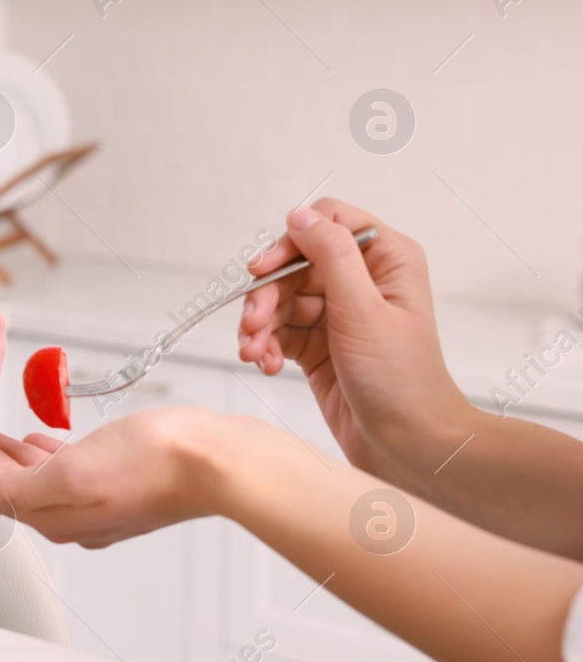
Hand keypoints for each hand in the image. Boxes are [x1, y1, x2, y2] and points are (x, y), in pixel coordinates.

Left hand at [0, 409, 226, 547]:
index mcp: (58, 518)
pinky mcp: (122, 481)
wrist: (218, 460)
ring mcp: (101, 500)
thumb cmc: (153, 464)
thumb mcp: (70, 476)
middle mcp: (76, 516)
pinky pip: (69, 467)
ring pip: (39, 475)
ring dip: (7, 454)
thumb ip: (17, 492)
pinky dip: (45, 453)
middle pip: (12, 485)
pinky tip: (38, 440)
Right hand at [237, 198, 473, 487]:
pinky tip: (266, 365)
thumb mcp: (363, 310)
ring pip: (280, 300)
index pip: (326, 225)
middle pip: (293, 266)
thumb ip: (331, 255)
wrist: (407, 446)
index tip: (263, 270)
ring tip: (254, 353)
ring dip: (260, 326)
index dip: (290, 243)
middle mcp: (362, 282)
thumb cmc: (402, 382)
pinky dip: (266, 346)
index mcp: (386, 260)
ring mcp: (338, 314)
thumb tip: (298, 215)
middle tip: (253, 325)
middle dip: (266, 296)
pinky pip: (279, 332)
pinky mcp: (319, 345)